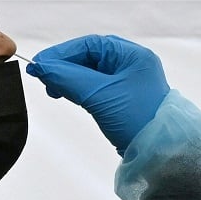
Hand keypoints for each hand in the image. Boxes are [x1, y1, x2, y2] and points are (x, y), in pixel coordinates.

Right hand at [26, 35, 169, 153]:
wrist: (160, 154)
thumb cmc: (137, 121)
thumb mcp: (100, 95)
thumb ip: (68, 78)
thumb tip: (42, 67)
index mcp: (133, 56)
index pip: (91, 45)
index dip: (62, 52)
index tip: (40, 63)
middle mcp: (132, 65)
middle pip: (90, 57)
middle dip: (65, 65)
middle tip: (42, 77)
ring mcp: (128, 83)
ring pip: (91, 72)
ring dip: (70, 78)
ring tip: (52, 89)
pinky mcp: (123, 100)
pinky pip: (96, 87)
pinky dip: (79, 88)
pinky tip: (66, 94)